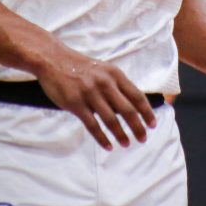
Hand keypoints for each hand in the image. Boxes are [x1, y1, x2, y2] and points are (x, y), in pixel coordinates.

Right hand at [37, 48, 157, 149]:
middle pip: (127, 110)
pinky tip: (108, 145)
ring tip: (126, 143)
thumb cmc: (80, 67)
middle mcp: (104, 83)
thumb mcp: (103, 70)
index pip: (136, 96)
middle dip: (137, 127)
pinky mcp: (75, 103)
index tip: (152, 124)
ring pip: (111, 119)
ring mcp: (89, 93)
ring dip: (121, 134)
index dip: (146, 112)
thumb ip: (116, 85)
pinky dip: (102, 137)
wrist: (53, 59)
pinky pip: (92, 125)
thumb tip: (132, 106)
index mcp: (114, 74)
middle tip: (143, 138)